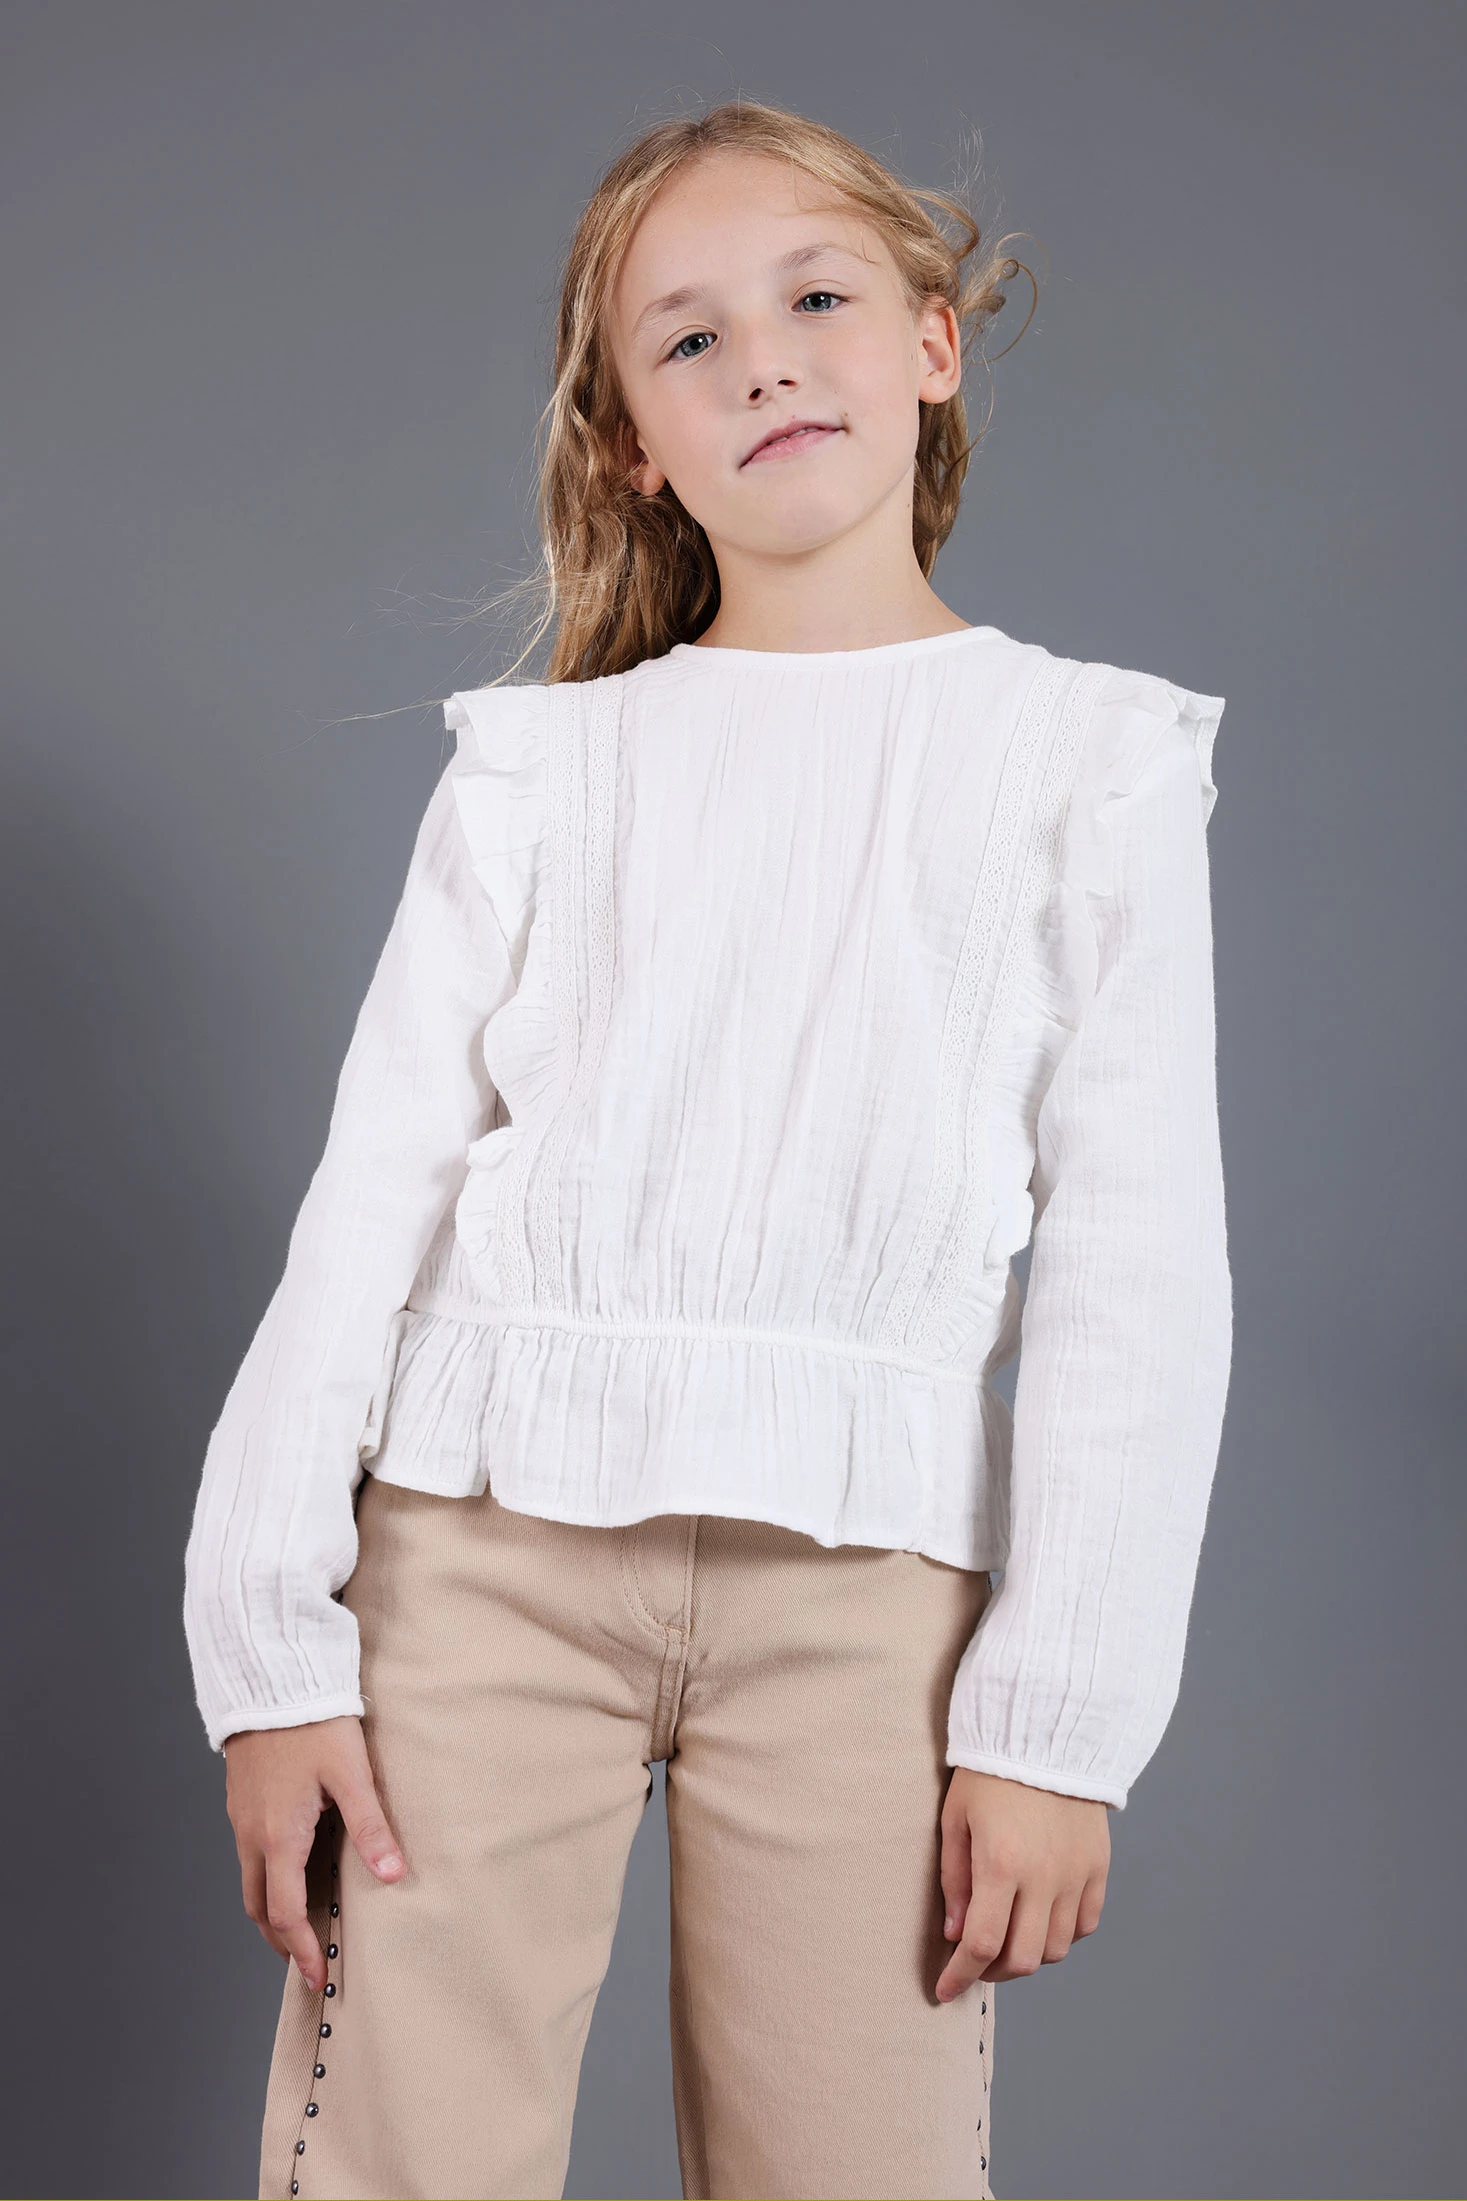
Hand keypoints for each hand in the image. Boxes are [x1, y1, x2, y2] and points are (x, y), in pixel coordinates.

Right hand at [223, 1715, 406, 1991]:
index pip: (285, 1914)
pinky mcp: (242, 1801)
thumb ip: (371, 1826)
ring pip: (251, 1881)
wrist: (270, 1678)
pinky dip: (267, 1878)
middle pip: (258, 1907)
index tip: (316, 1976)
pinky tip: (293, 1869)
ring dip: (272, 1910)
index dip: (301, 1949)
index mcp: (278, 1837)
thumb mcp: (351, 1774)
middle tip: (306, 1960)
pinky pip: (249, 1855)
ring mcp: (242, 1819)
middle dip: (282, 1939)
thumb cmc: (313, 1723)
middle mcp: (252, 1835)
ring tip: (303, 1923)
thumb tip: (392, 1875)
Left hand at [936, 1767, 1108, 2000]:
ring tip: (1008, 1937)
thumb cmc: (991, 1773)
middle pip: (1023, 1959)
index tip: (943, 1992)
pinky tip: (1041, 1920)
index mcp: (1001, 1864)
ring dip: (1028, 1955)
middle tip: (975, 1962)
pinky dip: (1062, 1935)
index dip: (960, 1977)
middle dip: (992, 1972)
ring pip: (1056, 1949)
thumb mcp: (955, 1818)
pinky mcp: (1098, 1868)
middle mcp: (1043, 1878)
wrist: (1047, 1734)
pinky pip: (1085, 1925)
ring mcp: (1076, 1875)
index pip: (981, 1944)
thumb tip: (956, 1935)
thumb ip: (954, 1880)